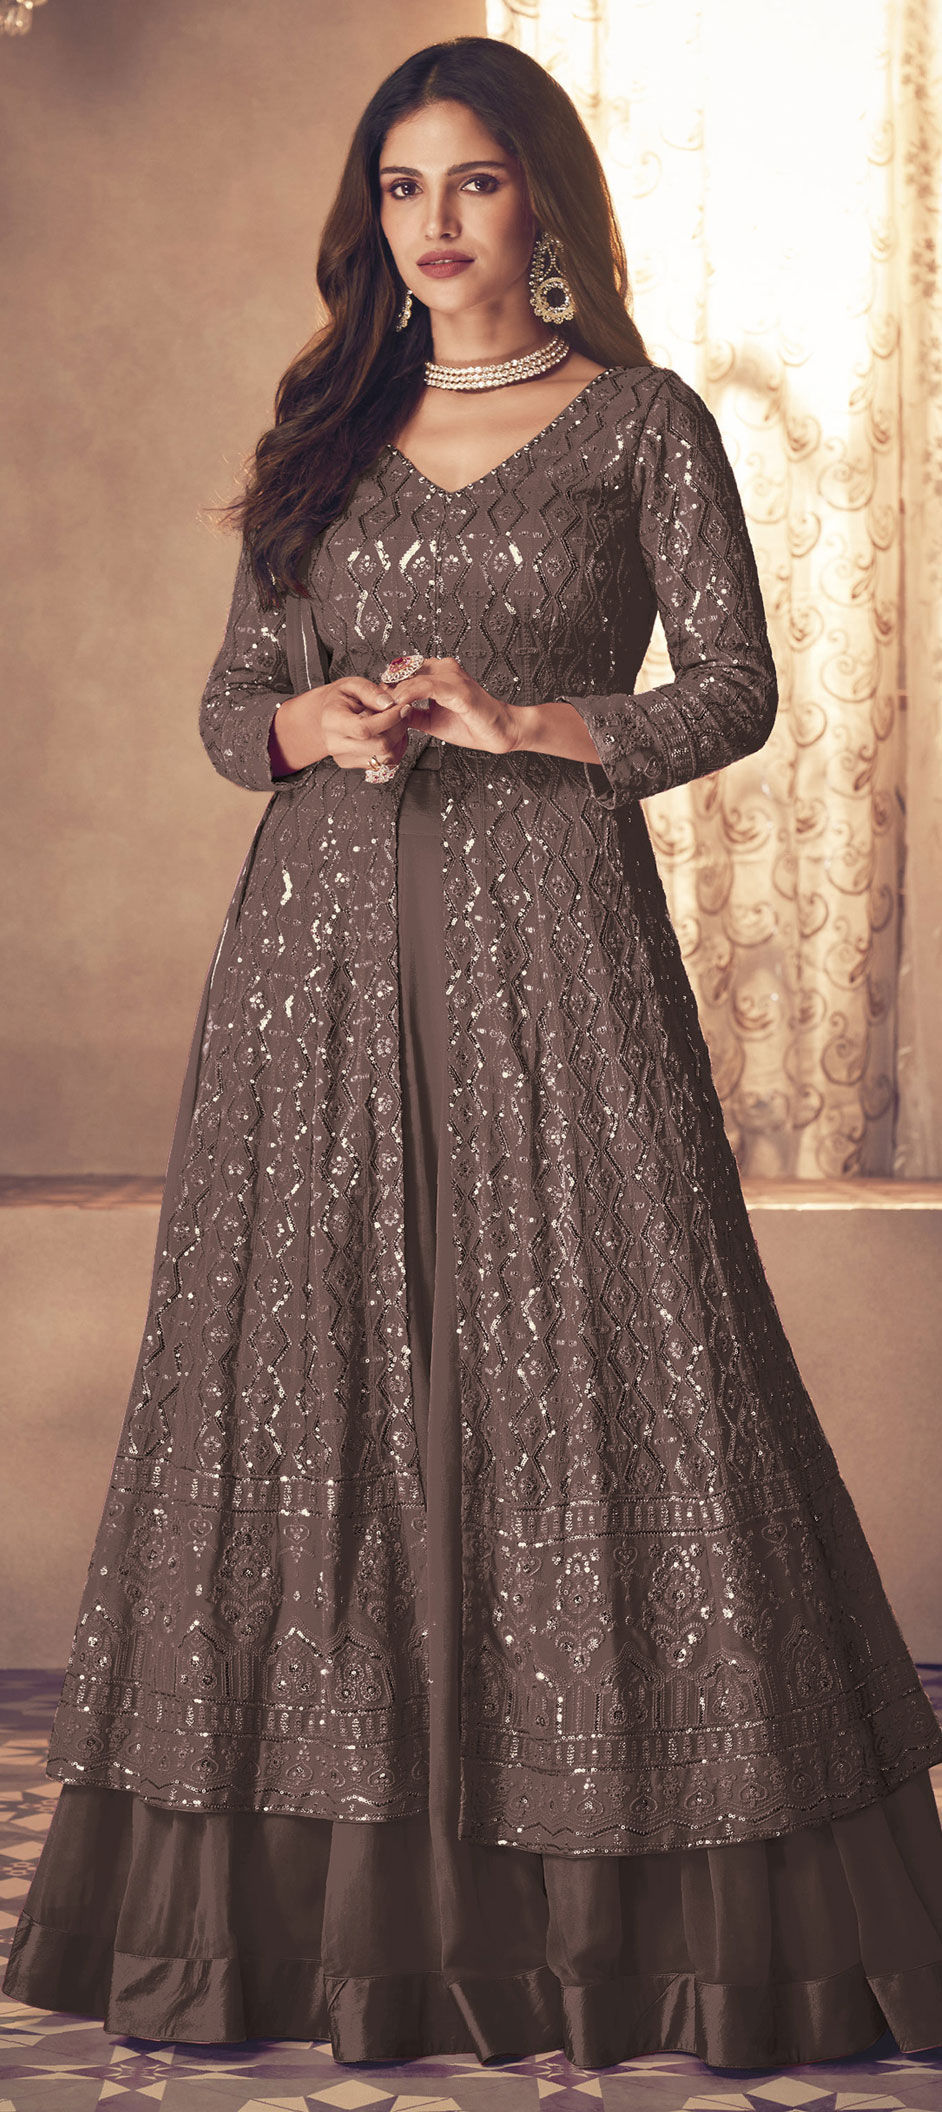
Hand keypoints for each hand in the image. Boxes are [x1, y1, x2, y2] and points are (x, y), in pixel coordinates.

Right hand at [318, 675, 414, 772]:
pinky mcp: (355, 765)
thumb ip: (370, 691)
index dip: (389, 719)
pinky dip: (395, 748)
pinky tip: (391, 733)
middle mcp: (336, 744)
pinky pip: (385, 763)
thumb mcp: (351, 685)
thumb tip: (388, 704)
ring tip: (396, 722)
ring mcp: (345, 757)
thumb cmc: (338, 699)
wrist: (324, 717)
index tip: (403, 707)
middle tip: (404, 712)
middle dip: (399, 728)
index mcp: (333, 721)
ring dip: (399, 739)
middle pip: (379, 746)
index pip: (364, 728)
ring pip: (386, 757)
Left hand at [386, 656, 519, 755]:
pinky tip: (398, 705)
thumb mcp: (432, 720)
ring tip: (381, 708)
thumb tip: (394, 714)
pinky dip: (408, 695)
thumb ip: (414, 714)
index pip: (405, 671)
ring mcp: (452, 676)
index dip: (387, 685)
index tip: (374, 702)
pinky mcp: (457, 688)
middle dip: (386, 688)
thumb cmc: (471, 725)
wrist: (498, 732)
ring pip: (412, 676)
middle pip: (404, 671)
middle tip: (372, 706)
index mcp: (440, 672)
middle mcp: (445, 668)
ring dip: (393, 692)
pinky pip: (426, 686)